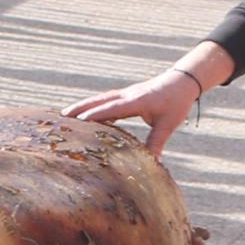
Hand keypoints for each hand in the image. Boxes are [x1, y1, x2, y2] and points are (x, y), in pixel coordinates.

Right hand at [67, 56, 218, 153]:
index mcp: (136, 101)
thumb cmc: (176, 102)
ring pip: (100, 99)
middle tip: (62, 116)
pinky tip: (86, 114)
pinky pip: (106, 100)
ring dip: (84, 105)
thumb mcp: (168, 124)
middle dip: (81, 108)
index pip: (112, 108)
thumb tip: (153, 163)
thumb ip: (157, 142)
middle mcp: (127, 95)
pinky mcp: (127, 95)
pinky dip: (94, 105)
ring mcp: (126, 94)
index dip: (96, 114)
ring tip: (66, 113)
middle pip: (99, 101)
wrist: (182, 81)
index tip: (79, 121)